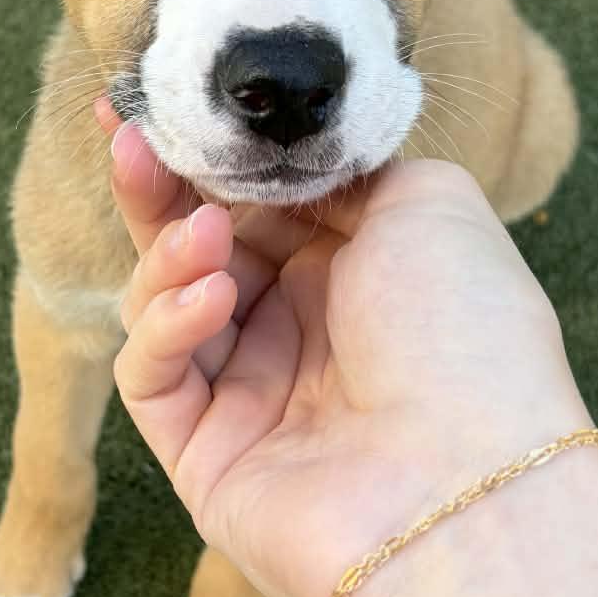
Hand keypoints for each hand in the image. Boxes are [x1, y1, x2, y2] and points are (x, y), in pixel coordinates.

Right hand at [99, 106, 588, 596]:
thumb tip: (280, 162)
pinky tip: (209, 299)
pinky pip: (154, 375)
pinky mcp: (204, 457)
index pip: (261, 206)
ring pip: (164, 306)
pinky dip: (166, 326)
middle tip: (129, 142)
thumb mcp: (429, 204)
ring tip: (201, 236)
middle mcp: (305, 335)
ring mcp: (252, 399)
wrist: (468, 489)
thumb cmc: (466, 336)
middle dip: (162, 194)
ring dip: (169, 256)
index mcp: (362, 276)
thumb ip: (346, 165)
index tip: (159, 107)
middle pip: (201, 249)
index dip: (212, 159)